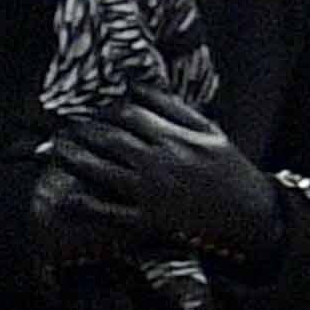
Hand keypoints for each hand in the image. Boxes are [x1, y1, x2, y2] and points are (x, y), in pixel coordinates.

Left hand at [29, 98, 285, 279]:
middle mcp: (158, 162)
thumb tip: (139, 88)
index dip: (106, 111)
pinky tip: (68, 197)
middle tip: (64, 129)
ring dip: (74, 159)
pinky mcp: (149, 221)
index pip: (129, 114)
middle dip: (81, 131)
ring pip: (101, 170)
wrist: (252, 217)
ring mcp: (151, 192)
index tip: (95, 112)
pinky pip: (110, 212)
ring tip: (56, 150)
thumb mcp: (210, 132)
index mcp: (174, 138)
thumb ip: (175, 109)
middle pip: (109, 139)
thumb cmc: (232, 171)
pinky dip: (86, 204)